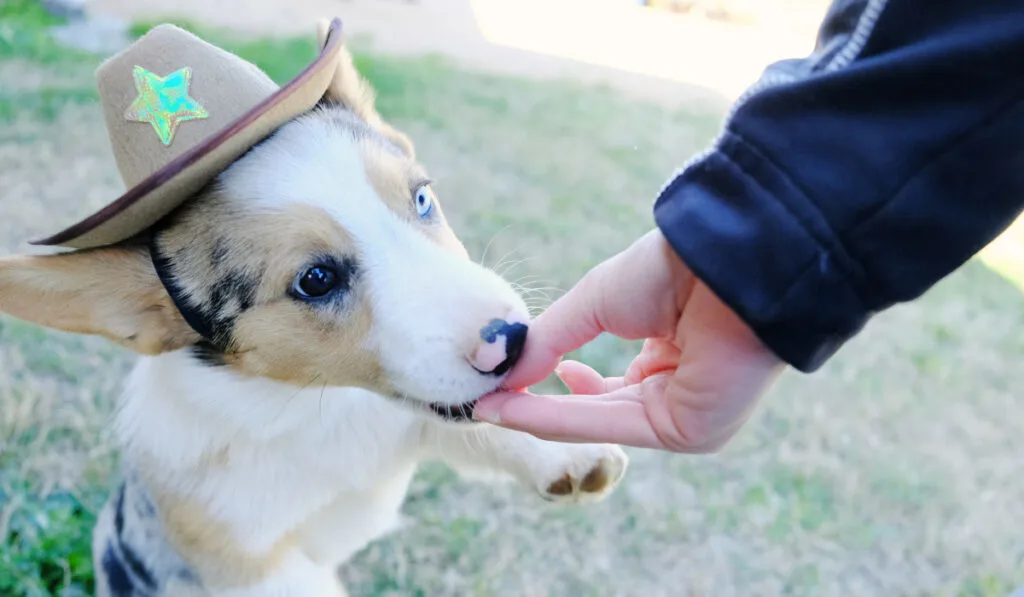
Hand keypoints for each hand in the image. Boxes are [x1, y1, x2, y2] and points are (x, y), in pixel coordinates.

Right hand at [473, 228, 785, 452]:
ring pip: (597, 422)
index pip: (599, 386)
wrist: (724, 261)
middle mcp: (675, 390)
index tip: (500, 386)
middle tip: (487, 402)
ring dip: (539, 416)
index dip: (546, 387)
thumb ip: (547, 339)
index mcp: (665, 354)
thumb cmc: (670, 270)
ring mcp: (684, 414)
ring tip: (492, 405)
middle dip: (537, 407)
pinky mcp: (689, 431)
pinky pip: (611, 425)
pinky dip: (560, 417)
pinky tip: (517, 408)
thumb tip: (498, 372)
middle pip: (594, 410)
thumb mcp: (594, 301)